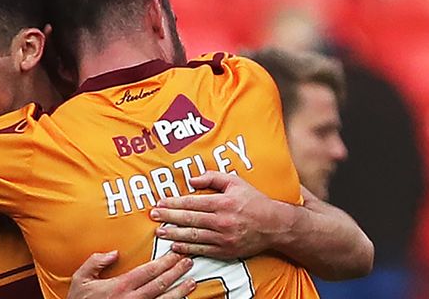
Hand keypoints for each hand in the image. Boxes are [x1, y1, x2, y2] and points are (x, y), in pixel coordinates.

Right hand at [67, 251, 195, 298]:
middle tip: (188, 262)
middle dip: (177, 271)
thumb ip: (96, 262)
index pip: (149, 271)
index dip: (165, 261)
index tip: (175, 253)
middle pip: (161, 284)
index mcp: (120, 287)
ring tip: (192, 282)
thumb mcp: (80, 279)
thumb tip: (113, 253)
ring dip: (180, 291)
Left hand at [149, 171, 291, 259]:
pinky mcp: (226, 251)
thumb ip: (213, 178)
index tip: (160, 203)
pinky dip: (188, 248)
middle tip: (153, 215)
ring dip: (174, 234)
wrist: (275, 225)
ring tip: (159, 231)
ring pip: (194, 236)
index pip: (192, 203)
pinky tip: (176, 246)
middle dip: (169, 217)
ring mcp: (224, 238)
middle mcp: (222, 221)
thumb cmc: (254, 201)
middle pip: (190, 219)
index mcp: (223, 203)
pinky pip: (203, 250)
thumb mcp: (236, 182)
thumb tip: (191, 180)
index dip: (174, 203)